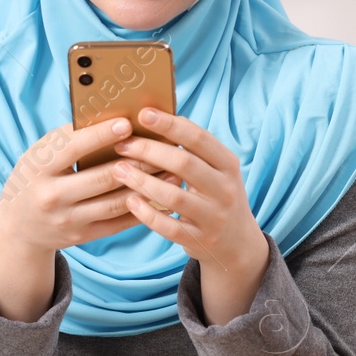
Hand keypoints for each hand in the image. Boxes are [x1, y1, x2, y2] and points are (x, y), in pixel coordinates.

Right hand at [0, 117, 175, 322]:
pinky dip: (143, 207)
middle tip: (163, 147)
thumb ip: (69, 139)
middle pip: (102, 178)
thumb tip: (112, 118)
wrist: (18, 226)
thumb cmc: (35, 177)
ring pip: (116, 202)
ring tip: (172, 170)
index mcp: (39, 169)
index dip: (101, 136)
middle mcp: (52, 197)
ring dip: (148, 185)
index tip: (127, 123)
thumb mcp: (40, 155)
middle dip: (137, 161)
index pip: (73, 149)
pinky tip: (161, 193)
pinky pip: (119, 222)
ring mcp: (69, 220)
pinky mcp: (83, 236)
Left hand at [111, 107, 270, 323]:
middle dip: (148, 151)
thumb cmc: (216, 195)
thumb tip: (154, 117)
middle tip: (122, 144)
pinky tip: (130, 201)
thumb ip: (193, 150)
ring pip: (174, 196)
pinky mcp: (200, 240)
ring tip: (118, 170)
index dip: (169, 124)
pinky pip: (169, 227)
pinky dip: (147, 214)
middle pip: (183, 163)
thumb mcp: (216, 170)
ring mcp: (214, 217)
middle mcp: (225, 189)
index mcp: (228, 164)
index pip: (198, 138)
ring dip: (142, 181)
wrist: (237, 242)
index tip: (143, 113)